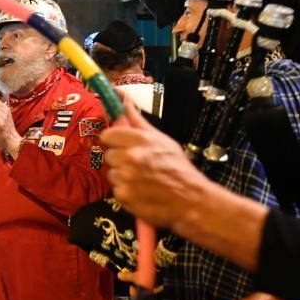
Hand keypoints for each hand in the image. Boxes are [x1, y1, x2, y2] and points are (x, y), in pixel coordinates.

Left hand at [101, 99, 206, 229]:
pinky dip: (126, 192)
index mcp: (140, 140)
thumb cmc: (178, 168)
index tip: (123, 145)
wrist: (191, 200)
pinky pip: (116, 190)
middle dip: (120, 160)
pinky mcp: (124, 196)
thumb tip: (122, 99)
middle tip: (139, 165)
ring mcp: (126, 177)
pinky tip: (141, 191)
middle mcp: (131, 156)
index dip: (114, 140)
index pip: (108, 134)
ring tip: (142, 179)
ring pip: (112, 173)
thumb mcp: (161, 140)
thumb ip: (138, 121)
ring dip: (123, 177)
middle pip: (109, 155)